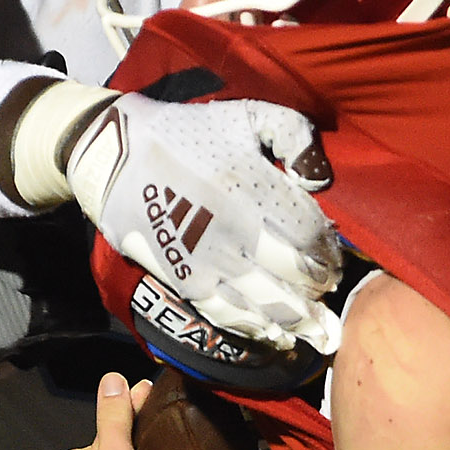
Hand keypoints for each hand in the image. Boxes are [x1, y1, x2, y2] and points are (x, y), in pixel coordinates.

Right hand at [65, 93, 342, 353]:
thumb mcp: (245, 115)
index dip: (328, 250)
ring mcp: (209, 259)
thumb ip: (293, 134)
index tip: (334, 257)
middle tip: (329, 292)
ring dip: (298, 320)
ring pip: (267, 302)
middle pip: (295, 274)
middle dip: (319, 289)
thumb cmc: (187, 133)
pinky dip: (256, 328)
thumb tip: (320, 178)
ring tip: (318, 331)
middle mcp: (235, 228)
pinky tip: (276, 335)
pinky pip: (228, 313)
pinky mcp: (184, 278)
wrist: (115, 156)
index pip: (308, 232)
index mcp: (252, 185)